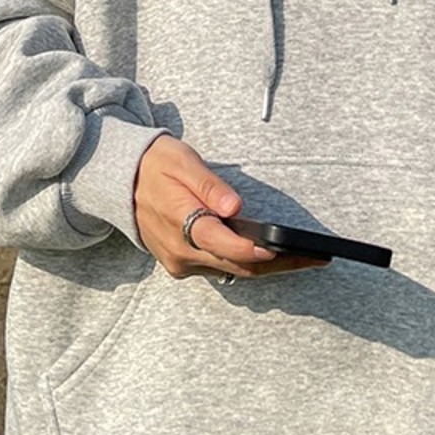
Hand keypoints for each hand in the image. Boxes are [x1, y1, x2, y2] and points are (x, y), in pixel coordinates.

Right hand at [134, 134, 328, 279]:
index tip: (287, 248)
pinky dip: (245, 263)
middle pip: (237, 265)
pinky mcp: (181, 264)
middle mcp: (181, 253)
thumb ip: (209, 187)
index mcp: (181, 224)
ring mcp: (180, 263)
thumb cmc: (156, 165)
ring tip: (301, 257)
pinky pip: (219, 269)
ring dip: (265, 266)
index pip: (226, 245)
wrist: (121, 180)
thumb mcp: (183, 162)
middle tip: (313, 258)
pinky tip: (269, 255)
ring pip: (231, 271)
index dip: (258, 249)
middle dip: (278, 264)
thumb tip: (235, 207)